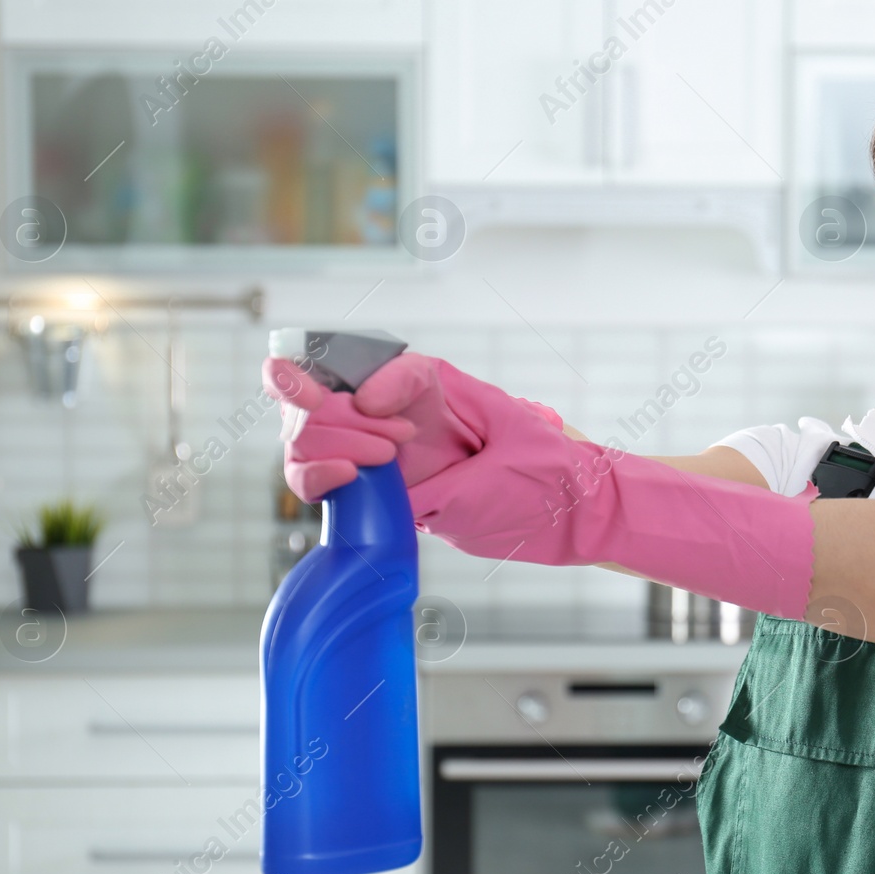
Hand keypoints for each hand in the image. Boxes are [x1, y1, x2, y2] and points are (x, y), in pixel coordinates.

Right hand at [262, 352, 563, 502]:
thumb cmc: (548, 463)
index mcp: (423, 384)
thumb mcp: (506, 428)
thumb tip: (367, 426)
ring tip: (380, 460)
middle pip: (314, 398)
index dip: (319, 370)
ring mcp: (377, 453)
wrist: (570, 514)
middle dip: (333, 415)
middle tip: (392, 441)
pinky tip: (348, 477)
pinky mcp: (374, 494)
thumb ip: (435, 420)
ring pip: (304, 438)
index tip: (341, 394)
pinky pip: (317, 480)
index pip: (355, 359)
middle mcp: (390, 413)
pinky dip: (317, 476)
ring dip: (326, 444)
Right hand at [262, 357, 417, 501]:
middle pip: (304, 417)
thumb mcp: (419, 375)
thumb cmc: (415, 402)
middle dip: (355, 425)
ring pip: (306, 448)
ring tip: (392, 451)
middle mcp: (304, 408)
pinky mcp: (317, 479)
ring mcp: (307, 445)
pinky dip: (325, 476)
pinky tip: (352, 473)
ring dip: (355, 449)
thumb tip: (364, 403)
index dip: (286, 382)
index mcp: (320, 373)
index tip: (315, 399)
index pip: (280, 371)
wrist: (433, 447)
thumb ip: (397, 378)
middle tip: (403, 430)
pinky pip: (303, 481)